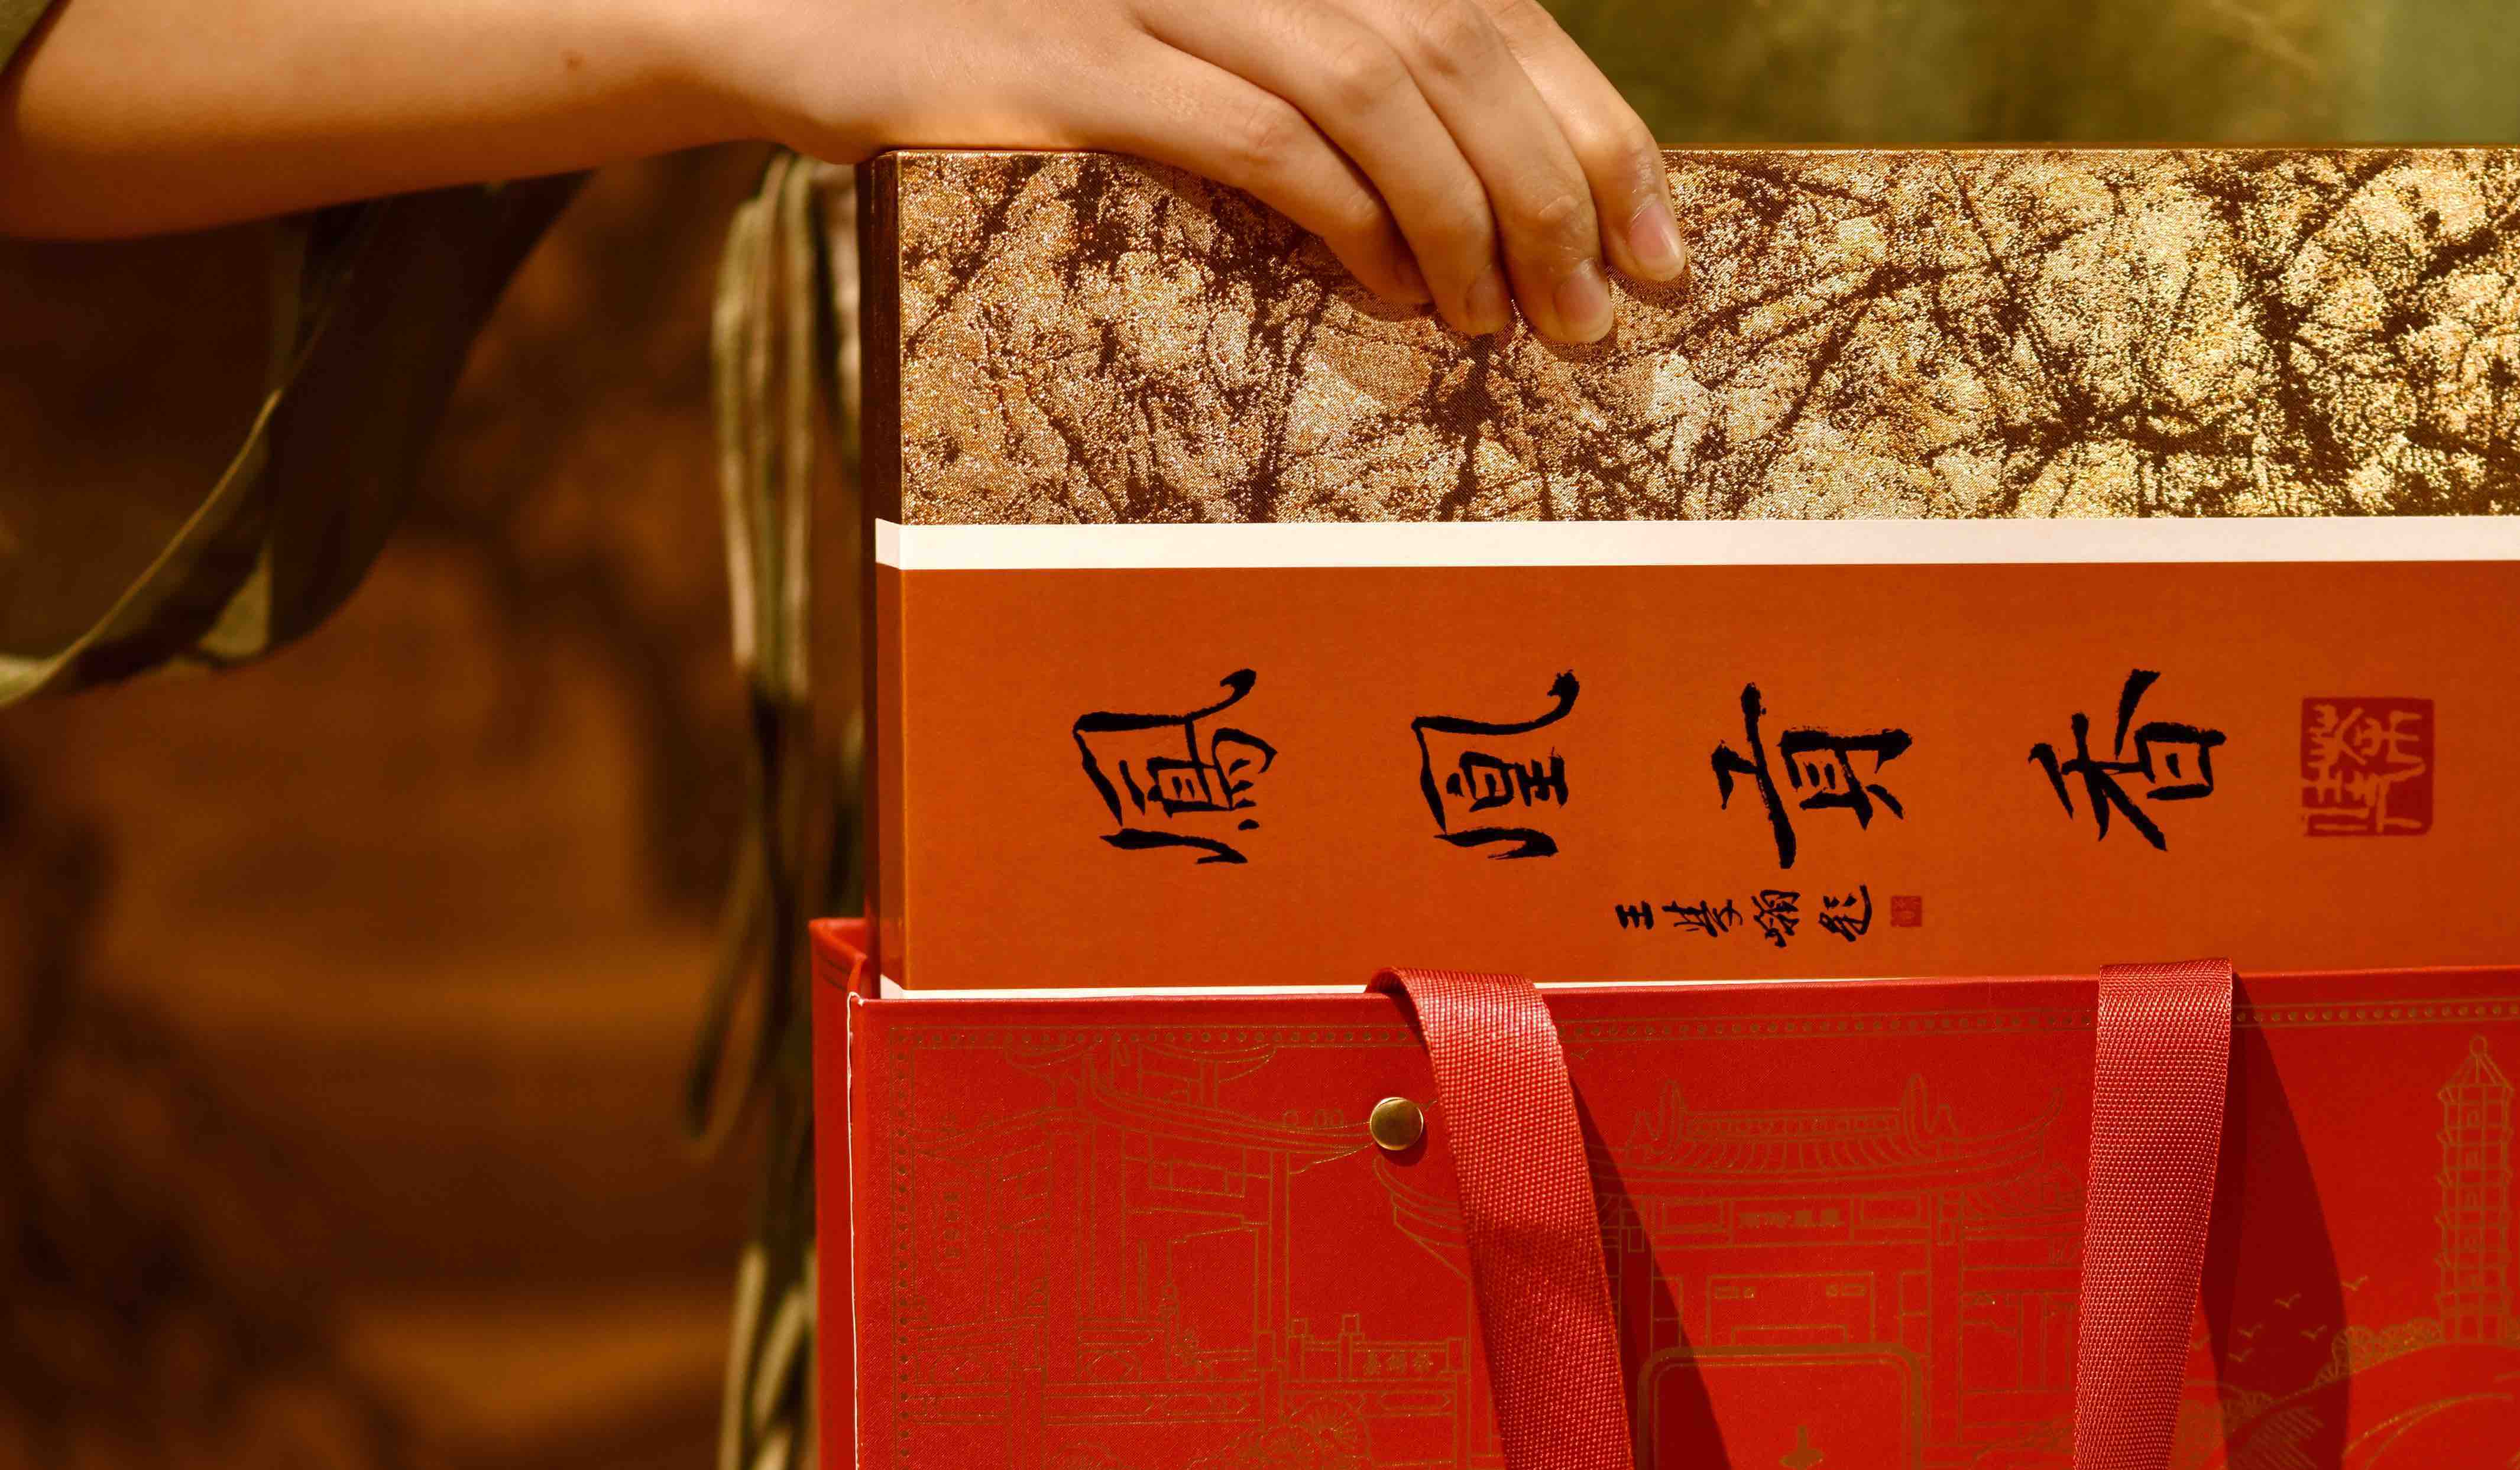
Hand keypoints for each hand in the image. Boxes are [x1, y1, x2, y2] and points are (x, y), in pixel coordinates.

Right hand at [710, 0, 1682, 340]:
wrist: (790, 9)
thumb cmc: (1013, 51)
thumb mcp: (1188, 46)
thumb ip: (1325, 94)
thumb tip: (1492, 203)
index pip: (1492, 6)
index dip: (1596, 125)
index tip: (1660, 241)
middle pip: (1460, 42)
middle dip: (1555, 190)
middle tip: (1599, 312)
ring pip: (1379, 87)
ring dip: (1468, 219)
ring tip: (1508, 321)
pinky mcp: (1073, 64)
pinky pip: (1260, 136)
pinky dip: (1350, 216)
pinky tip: (1393, 287)